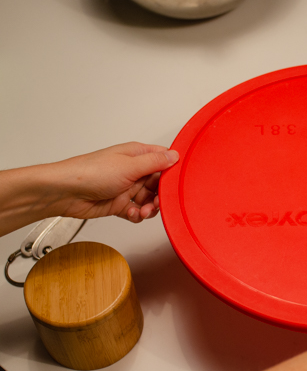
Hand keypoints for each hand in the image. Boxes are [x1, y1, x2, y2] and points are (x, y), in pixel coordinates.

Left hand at [52, 142, 178, 222]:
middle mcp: (133, 171)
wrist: (65, 192)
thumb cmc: (90, 172)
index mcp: (137, 155)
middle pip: (159, 184)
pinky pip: (137, 211)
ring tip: (143, 211)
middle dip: (161, 195)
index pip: (164, 161)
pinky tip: (132, 213)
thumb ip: (155, 162)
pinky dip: (137, 215)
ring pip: (150, 200)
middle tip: (158, 202)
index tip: (177, 183)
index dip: (172, 172)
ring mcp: (127, 188)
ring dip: (150, 208)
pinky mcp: (119, 204)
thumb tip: (175, 156)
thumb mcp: (129, 166)